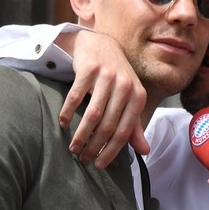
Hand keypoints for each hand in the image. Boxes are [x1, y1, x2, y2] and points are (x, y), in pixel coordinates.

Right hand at [60, 30, 149, 167]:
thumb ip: (135, 125)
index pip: (125, 131)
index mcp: (138, 96)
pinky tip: (63, 124)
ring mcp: (107, 76)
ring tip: (73, 147)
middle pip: (108, 125)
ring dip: (81, 134)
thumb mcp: (130, 99)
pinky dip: (68, 113)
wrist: (101, 44)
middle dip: (94, 146)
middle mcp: (125, 85)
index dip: (112, 151)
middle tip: (83, 158)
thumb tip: (145, 151)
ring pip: (93, 114)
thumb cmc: (116, 77)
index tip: (100, 165)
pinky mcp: (89, 68)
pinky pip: (75, 97)